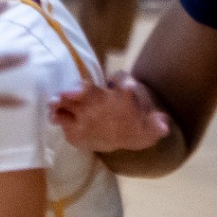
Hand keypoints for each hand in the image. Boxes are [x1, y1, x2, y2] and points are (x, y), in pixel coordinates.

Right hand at [51, 72, 171, 153]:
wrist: (124, 134)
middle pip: (90, 88)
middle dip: (81, 88)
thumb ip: (155, 126)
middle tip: (72, 91)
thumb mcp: (149, 129)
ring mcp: (85, 105)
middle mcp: (102, 96)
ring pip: (72, 98)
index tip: (126, 86)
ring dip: (63, 100)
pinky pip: (62, 114)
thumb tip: (164, 127)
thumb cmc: (136, 126)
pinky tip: (52, 119)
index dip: (124, 82)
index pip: (123, 81)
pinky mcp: (74, 120)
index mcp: (121, 93)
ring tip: (54, 105)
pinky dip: (57, 115)